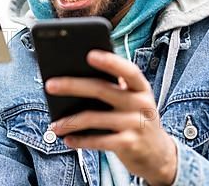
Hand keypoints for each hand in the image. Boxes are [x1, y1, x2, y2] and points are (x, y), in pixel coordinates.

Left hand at [45, 50, 176, 185]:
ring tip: (54, 125)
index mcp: (140, 87)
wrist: (158, 154)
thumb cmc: (135, 118)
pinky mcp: (130, 144)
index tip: (89, 54)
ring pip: (95, 118)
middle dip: (73, 85)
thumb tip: (73, 75)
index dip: (110, 62)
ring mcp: (136, 124)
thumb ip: (112, 88)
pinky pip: (99, 141)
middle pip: (102, 90)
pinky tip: (67, 139)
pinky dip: (81, 141)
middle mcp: (141, 103)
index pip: (128, 71)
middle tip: (50, 85)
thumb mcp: (131, 100)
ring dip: (71, 121)